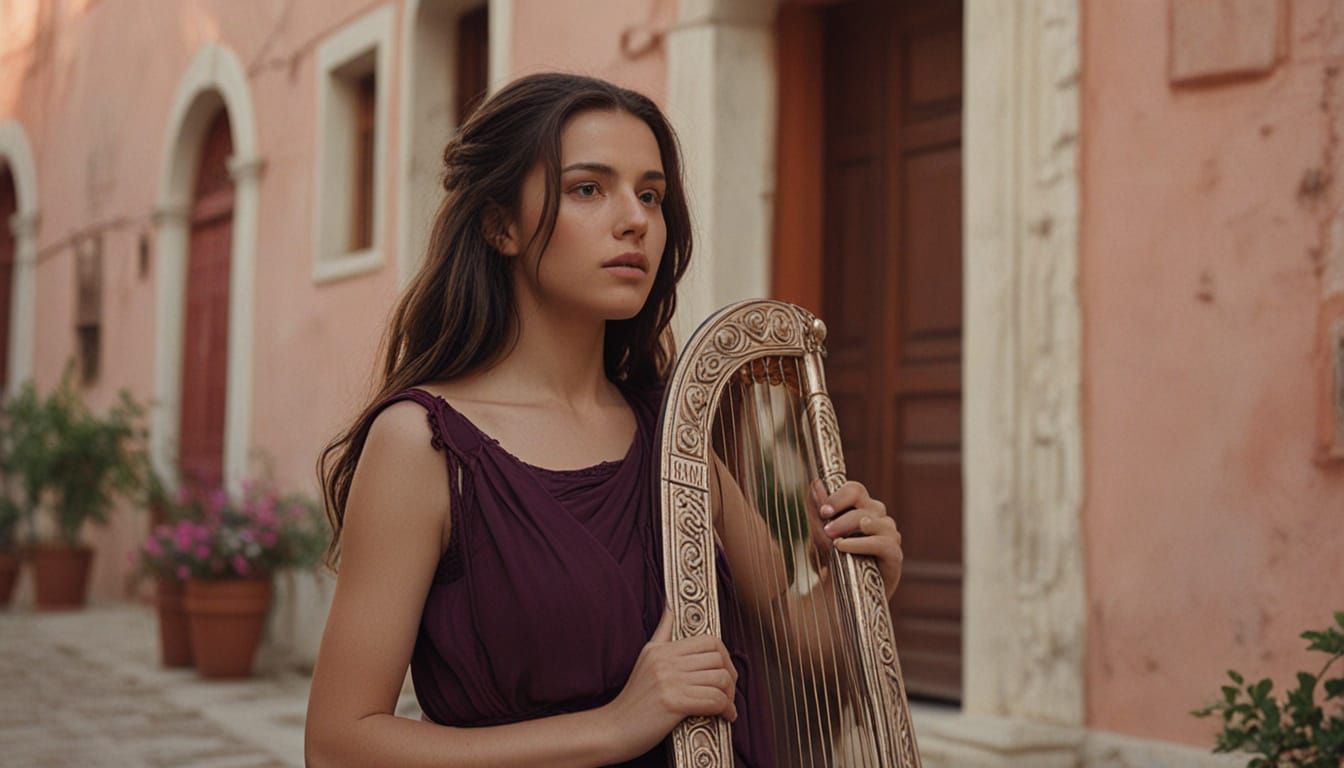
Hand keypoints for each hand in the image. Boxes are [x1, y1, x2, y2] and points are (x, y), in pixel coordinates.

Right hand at [601, 609, 738, 760]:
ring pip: (720, 680)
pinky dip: (726, 710)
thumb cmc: (634, 699)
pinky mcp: (673, 703)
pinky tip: (725, 717)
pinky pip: (713, 700)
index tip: (725, 673)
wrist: (614, 728)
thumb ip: (663, 632)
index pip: (709, 641)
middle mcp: (666, 661)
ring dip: (730, 696)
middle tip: (728, 692)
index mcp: (662, 649)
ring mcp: (669, 681)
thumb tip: (671, 605)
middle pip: (718, 659)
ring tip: (726, 706)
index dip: (725, 656)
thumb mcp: (646, 658)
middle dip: (731, 678)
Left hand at [812, 479, 903, 599]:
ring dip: (850, 527)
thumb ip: (818, 512)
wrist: (837, 599)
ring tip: (834, 542)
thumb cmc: (830, 563)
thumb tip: (816, 484)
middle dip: (841, 514)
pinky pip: (884, 543)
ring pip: (875, 520)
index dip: (839, 496)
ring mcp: (889, 537)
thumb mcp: (819, 536)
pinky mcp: (894, 557)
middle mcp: (878, 519)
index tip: (823, 510)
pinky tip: (845, 548)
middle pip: (864, 502)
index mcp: (861, 509)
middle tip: (825, 528)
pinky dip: (863, 543)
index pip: (855, 489)